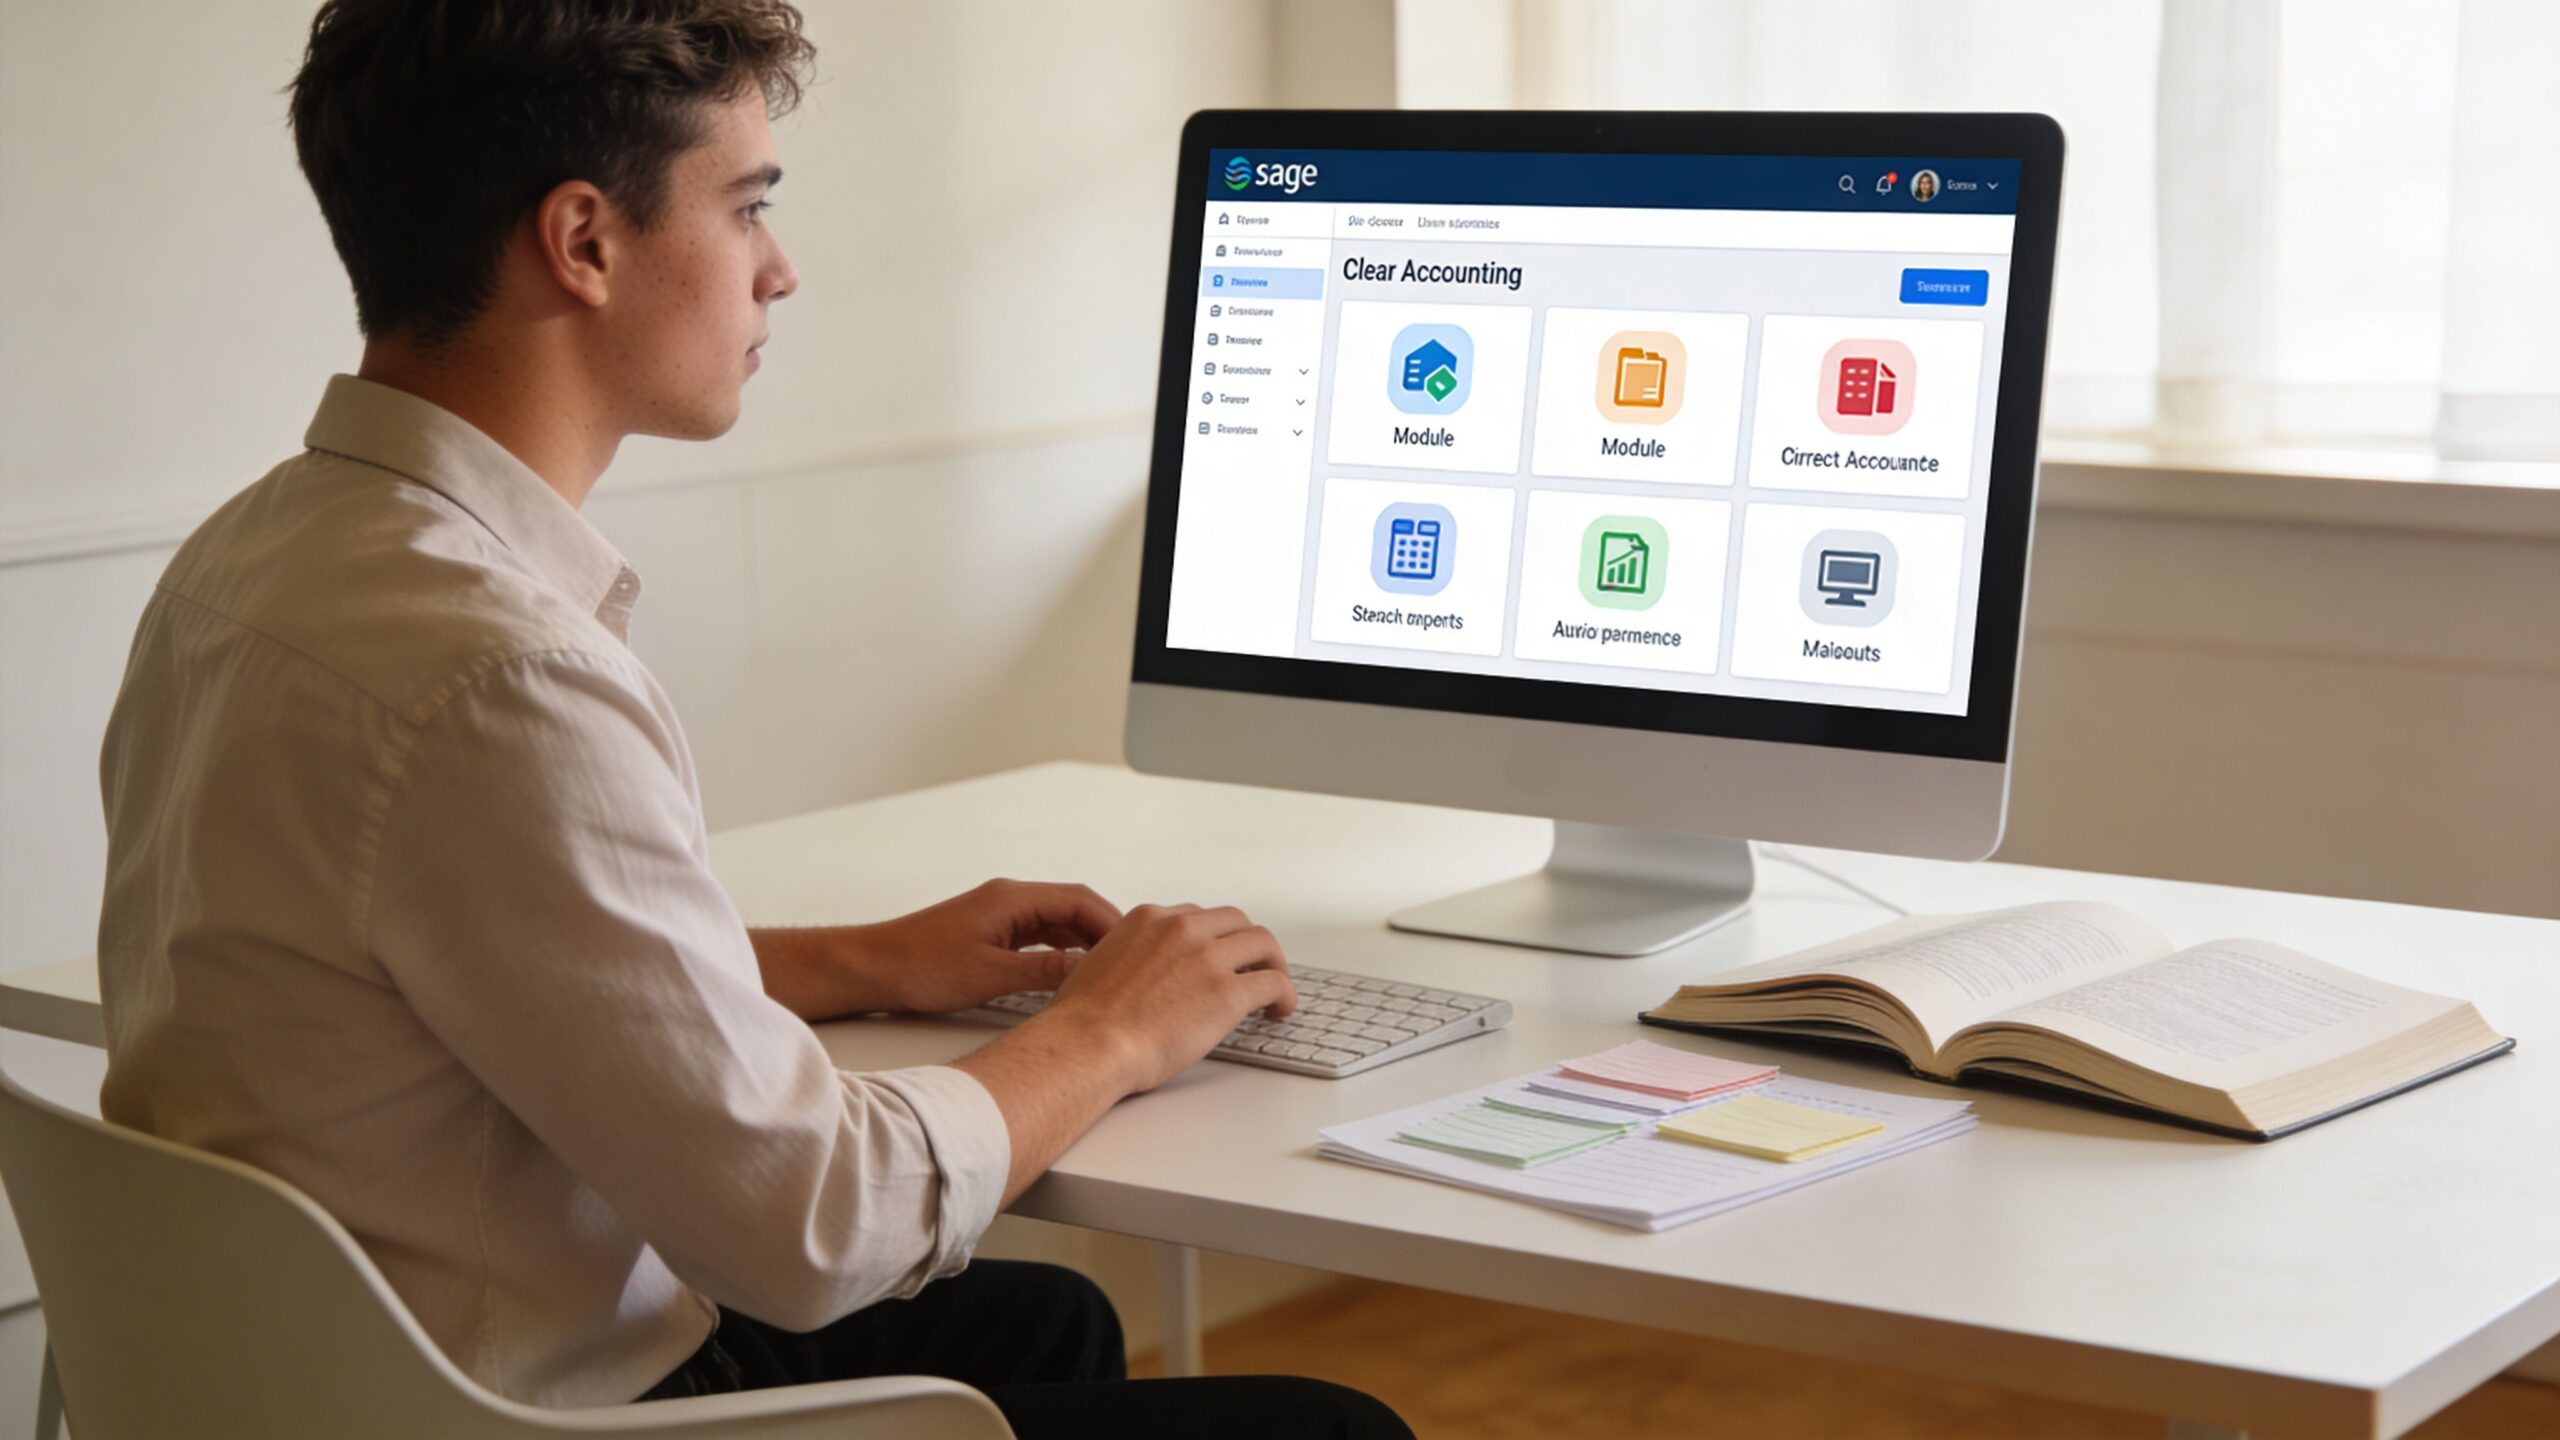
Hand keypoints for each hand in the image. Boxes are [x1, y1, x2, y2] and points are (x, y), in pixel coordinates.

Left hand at [795, 880, 1121, 1017]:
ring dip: (1084, 944)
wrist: (873, 967)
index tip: (1135, 950)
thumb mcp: (990, 975)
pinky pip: (1040, 937)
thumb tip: (1088, 970)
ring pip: (1058, 924)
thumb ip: (1043, 971)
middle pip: (1074, 908)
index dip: (1113, 925)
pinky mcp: (992, 933)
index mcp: (1013, 898)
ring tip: (1110, 973)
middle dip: (1105, 935)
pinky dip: (1061, 953)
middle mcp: (1010, 900)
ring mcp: (1001, 915)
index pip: (1080, 900)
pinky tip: (1073, 976)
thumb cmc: (919, 966)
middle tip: (1132, 965)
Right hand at [1035, 903, 1295, 1093]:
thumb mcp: (1097, 964)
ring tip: (1273, 989)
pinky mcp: (1228, 992)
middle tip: (1252, 969)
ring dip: (1272, 964)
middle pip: (1235, 922)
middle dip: (1246, 945)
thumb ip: (1127, 956)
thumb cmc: (1084, 1020)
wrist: (1088, 1044)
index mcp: (1149, 920)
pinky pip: (1274, 982)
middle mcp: (1182, 929)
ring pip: (1262, 943)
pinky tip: (1279, 1011)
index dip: (1213, 939)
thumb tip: (1139, 973)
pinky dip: (1284, 994)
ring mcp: (1208, 958)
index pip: (1197, 917)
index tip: (1218, 958)